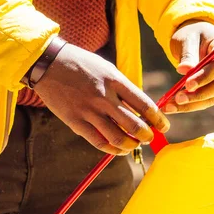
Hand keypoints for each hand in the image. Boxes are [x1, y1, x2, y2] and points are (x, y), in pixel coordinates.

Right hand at [34, 44, 169, 154]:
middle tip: (150, 138)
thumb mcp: (107, 69)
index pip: (144, 104)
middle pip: (133, 124)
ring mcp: (89, 110)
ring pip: (117, 137)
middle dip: (146, 135)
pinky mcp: (75, 121)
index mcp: (115, 80)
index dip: (157, 119)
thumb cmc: (82, 65)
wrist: (49, 63)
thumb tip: (141, 109)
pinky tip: (118, 150)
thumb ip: (122, 88)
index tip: (164, 126)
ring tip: (134, 145)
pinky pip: (98, 141)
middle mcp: (104, 97)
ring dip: (130, 145)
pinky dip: (112, 149)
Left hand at [166, 20, 213, 113]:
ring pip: (213, 97)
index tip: (187, 84)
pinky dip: (189, 105)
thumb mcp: (187, 38)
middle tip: (177, 98)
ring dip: (192, 104)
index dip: (205, 77)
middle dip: (200, 94)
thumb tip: (184, 70)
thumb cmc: (192, 33)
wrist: (195, 36)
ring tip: (170, 106)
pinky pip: (205, 100)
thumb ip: (187, 53)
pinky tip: (172, 107)